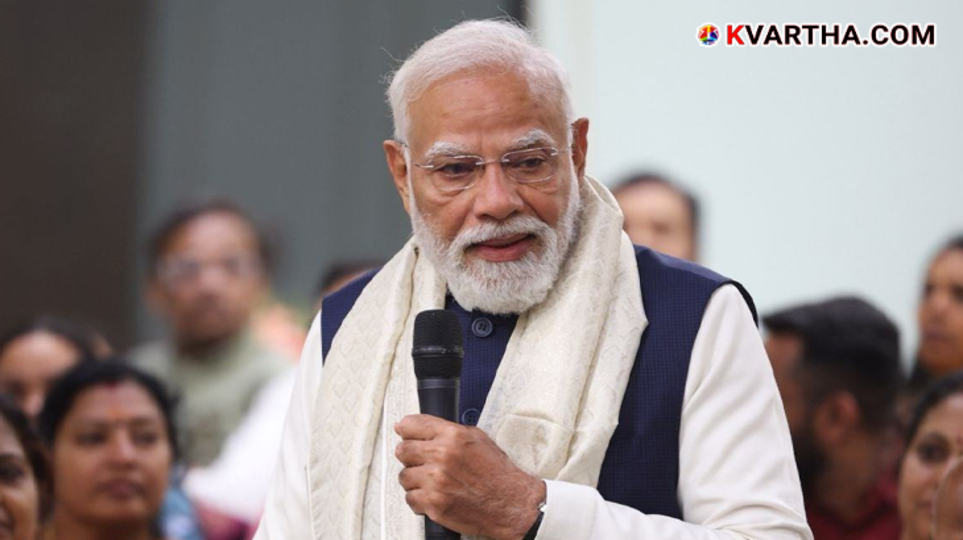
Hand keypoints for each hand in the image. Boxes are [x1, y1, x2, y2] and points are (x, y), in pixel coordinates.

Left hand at [395, 414, 544, 539]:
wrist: (511, 503)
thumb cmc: (498, 474)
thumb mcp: (478, 439)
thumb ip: (450, 432)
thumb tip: (426, 428)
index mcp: (452, 437)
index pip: (412, 425)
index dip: (406, 429)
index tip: (403, 431)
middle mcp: (441, 457)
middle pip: (402, 450)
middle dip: (410, 455)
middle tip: (419, 460)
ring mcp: (435, 481)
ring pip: (404, 476)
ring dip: (414, 479)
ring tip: (430, 481)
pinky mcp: (434, 504)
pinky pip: (410, 498)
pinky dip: (419, 499)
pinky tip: (433, 495)